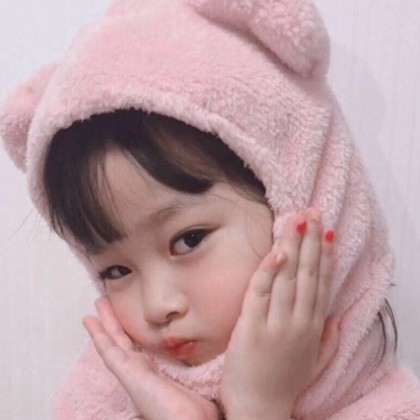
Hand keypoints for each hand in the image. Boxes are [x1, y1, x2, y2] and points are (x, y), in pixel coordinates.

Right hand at [83, 297, 221, 419]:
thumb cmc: (199, 409)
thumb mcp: (201, 377)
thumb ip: (202, 360)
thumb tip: (217, 344)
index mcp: (155, 372)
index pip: (139, 346)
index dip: (130, 331)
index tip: (126, 316)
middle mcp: (142, 371)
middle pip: (123, 342)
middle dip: (114, 323)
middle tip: (105, 303)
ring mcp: (133, 374)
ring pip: (113, 344)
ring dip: (103, 325)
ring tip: (93, 309)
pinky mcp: (129, 376)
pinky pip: (110, 353)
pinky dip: (99, 337)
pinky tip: (90, 323)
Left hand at [220, 208, 339, 418]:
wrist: (260, 411)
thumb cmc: (285, 385)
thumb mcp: (315, 364)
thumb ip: (330, 339)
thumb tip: (338, 316)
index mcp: (313, 327)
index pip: (321, 282)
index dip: (326, 255)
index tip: (328, 231)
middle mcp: (298, 321)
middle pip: (307, 273)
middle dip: (311, 241)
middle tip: (314, 213)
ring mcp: (276, 323)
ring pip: (287, 277)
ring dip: (293, 247)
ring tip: (298, 221)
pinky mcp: (252, 326)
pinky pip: (261, 292)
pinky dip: (269, 270)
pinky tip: (277, 251)